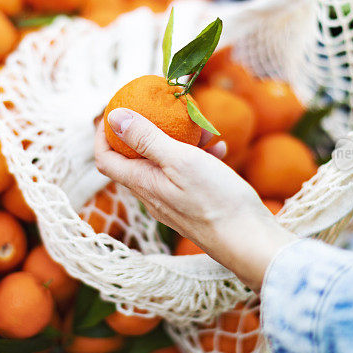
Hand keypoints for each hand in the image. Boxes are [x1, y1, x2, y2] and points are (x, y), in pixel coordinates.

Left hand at [94, 108, 292, 290]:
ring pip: (167, 163)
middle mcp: (152, 194)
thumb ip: (146, 138)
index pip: (106, 158)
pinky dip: (200, 157)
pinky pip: (188, 175)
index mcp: (142, 183)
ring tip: (204, 130)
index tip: (116, 111)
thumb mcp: (179, 160)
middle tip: (167, 111)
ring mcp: (173, 201)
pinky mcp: (193, 204)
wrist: (249, 241)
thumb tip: (113, 117)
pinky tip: (219, 148)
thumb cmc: (215, 201)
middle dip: (150, 130)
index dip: (104, 134)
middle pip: (137, 157)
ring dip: (181, 141)